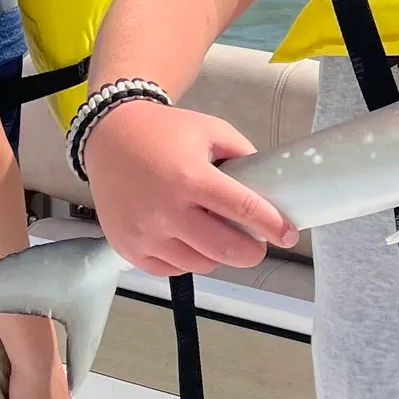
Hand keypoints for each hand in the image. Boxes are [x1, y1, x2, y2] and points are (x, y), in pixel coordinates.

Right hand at [84, 96, 298, 277]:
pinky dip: (187, 259)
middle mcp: (167, 210)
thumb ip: (243, 155)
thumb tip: (268, 187)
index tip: (289, 235)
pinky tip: (188, 238)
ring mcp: (146, 234)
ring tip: (217, 234)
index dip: (273, 225)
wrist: (109, 137)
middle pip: (225, 249)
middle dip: (252, 251)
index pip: (243, 209)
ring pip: (201, 264)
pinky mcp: (129, 249)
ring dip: (218, 254)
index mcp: (191, 177)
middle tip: (258, 244)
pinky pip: (172, 269)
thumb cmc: (164, 132)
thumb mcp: (211, 130)